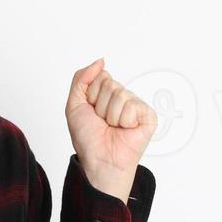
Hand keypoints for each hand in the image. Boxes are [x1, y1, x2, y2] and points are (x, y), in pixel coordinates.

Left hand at [65, 57, 157, 200]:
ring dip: (111, 115)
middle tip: (103, 123)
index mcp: (107, 94)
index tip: (92, 112)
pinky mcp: (148, 116)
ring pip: (120, 94)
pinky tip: (125, 130)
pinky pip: (132, 105)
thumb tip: (100, 61)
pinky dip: (124, 120)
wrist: (99, 160)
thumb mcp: (74, 105)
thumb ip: (82, 79)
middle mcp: (123, 97)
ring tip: (113, 128)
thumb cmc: (88, 138)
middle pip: (110, 83)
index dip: (91, 95)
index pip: (101, 76)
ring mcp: (136, 106)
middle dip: (101, 105)